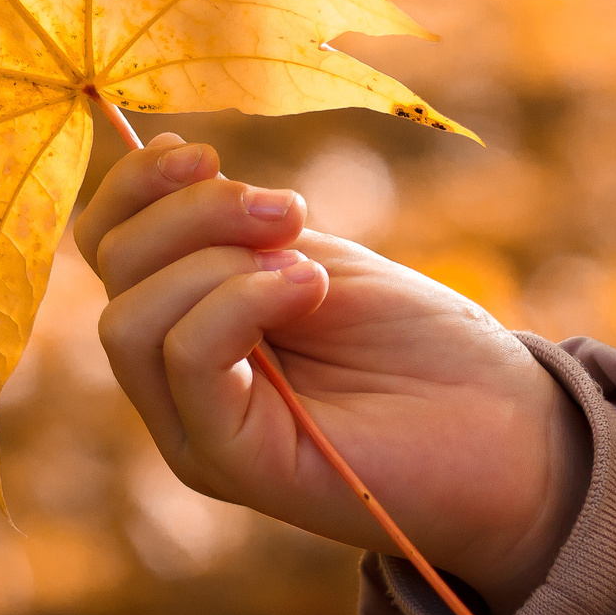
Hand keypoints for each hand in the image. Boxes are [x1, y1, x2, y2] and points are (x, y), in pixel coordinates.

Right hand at [74, 133, 588, 614]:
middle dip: (190, 212)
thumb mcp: (312, 257)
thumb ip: (234, 229)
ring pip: (131, 319)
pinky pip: (188, 362)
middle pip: (114, 271)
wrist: (506, 429)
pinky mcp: (232, 464)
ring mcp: (194, 429)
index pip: (109, 244)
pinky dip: (239, 302)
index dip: (134, 184)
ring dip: (214, 257)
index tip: (199, 150)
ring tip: (305, 259)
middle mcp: (174, 382)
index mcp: (187, 322)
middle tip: (286, 208)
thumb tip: (164, 154)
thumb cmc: (419, 344)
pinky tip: (308, 285)